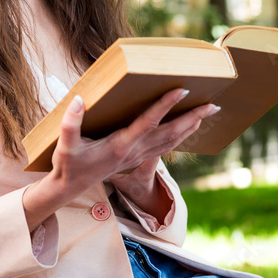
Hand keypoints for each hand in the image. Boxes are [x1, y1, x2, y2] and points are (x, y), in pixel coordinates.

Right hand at [53, 88, 217, 187]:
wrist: (70, 188)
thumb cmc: (68, 164)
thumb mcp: (64, 145)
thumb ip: (69, 123)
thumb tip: (78, 99)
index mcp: (120, 145)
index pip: (148, 122)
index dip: (165, 106)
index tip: (181, 90)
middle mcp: (134, 151)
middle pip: (170, 133)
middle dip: (193, 118)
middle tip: (213, 105)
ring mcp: (138, 156)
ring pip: (171, 141)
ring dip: (191, 127)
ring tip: (207, 112)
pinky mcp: (137, 158)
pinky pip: (165, 146)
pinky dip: (181, 135)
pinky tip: (189, 127)